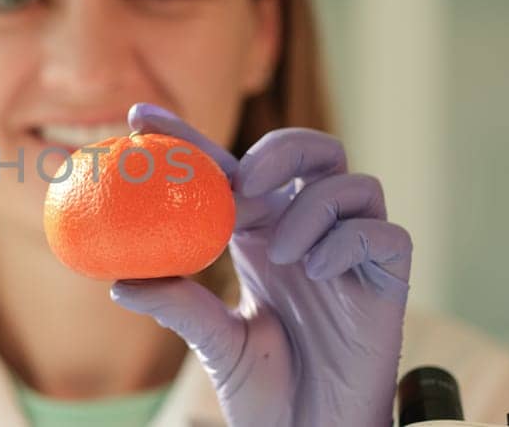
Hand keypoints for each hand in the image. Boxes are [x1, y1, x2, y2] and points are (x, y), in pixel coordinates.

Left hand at [111, 103, 411, 426]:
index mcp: (260, 235)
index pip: (228, 170)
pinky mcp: (388, 280)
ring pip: (352, 183)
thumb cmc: (267, 392)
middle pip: (311, 150)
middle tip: (247, 183)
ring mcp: (350, 254)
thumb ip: (180, 307)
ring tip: (282, 255)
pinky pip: (383, 233)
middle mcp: (307, 232)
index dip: (187, 138)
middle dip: (280, 150)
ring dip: (312, 207)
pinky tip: (317, 271)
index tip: (137, 117)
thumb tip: (120, 283)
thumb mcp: (215, 344)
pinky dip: (347, 241)